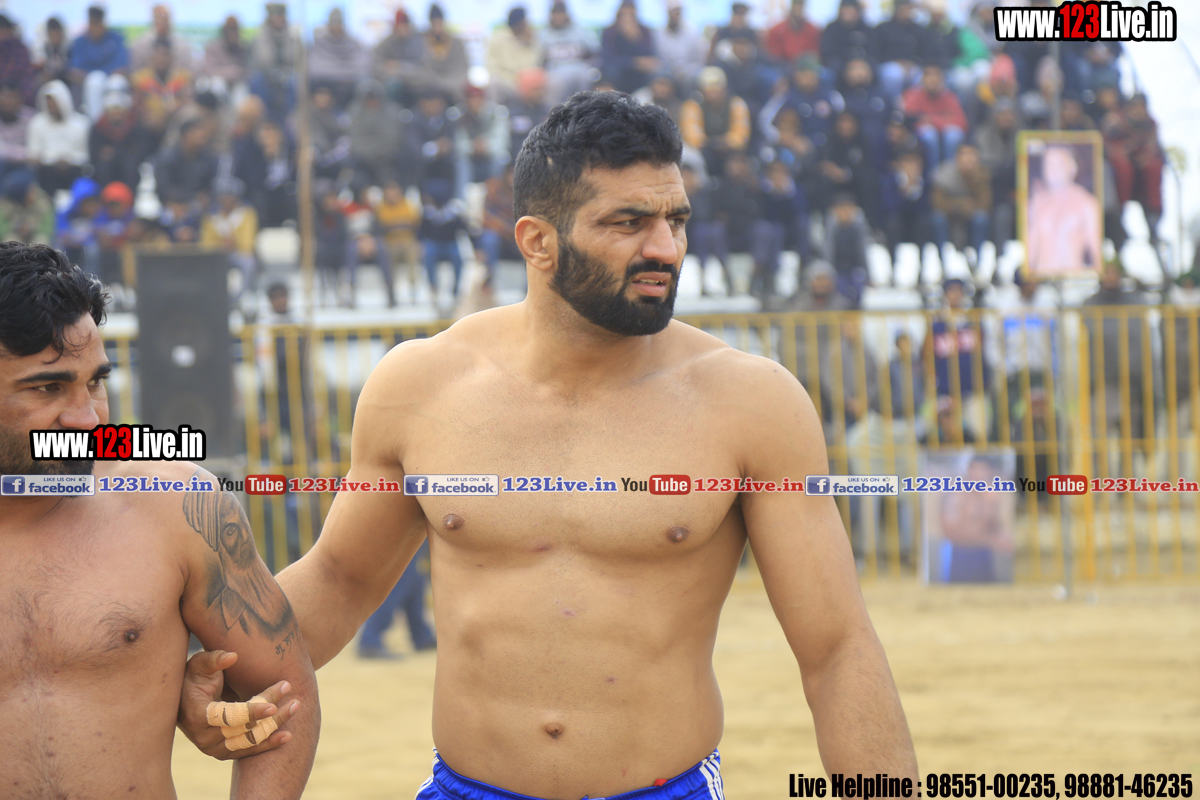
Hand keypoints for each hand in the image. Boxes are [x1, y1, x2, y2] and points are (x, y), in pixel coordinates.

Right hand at [177, 650, 299, 759]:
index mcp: (197, 715)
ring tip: (295, 708)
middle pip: (244, 729)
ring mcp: (213, 748)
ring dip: (275, 727)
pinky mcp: (223, 752)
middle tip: (295, 701)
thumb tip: (232, 656)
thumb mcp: (199, 664)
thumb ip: (213, 660)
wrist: (187, 700)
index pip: (228, 716)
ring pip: (250, 741)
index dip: (251, 712)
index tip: (273, 705)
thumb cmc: (194, 676)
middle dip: (271, 716)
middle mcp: (204, 737)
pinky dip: (268, 744)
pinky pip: (248, 751)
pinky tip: (287, 736)